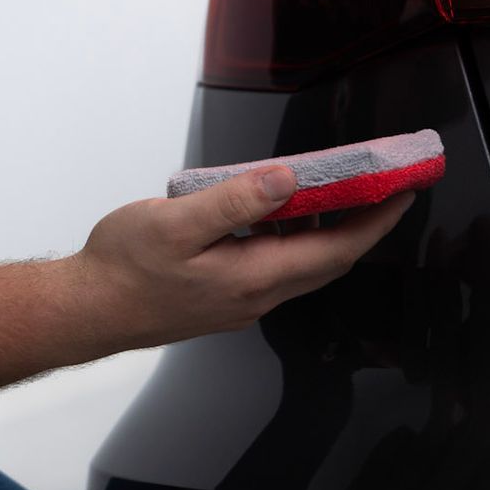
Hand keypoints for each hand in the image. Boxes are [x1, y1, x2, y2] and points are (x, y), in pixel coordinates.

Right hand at [65, 165, 413, 353]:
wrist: (87, 309)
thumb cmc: (121, 267)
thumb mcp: (174, 222)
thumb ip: (234, 201)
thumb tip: (286, 180)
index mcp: (251, 277)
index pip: (334, 250)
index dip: (375, 221)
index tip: (402, 192)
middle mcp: (255, 295)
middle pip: (327, 260)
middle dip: (364, 224)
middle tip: (387, 187)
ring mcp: (240, 300)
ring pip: (303, 265)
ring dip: (330, 231)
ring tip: (344, 191)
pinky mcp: (224, 297)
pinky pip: (277, 266)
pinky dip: (295, 238)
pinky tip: (283, 212)